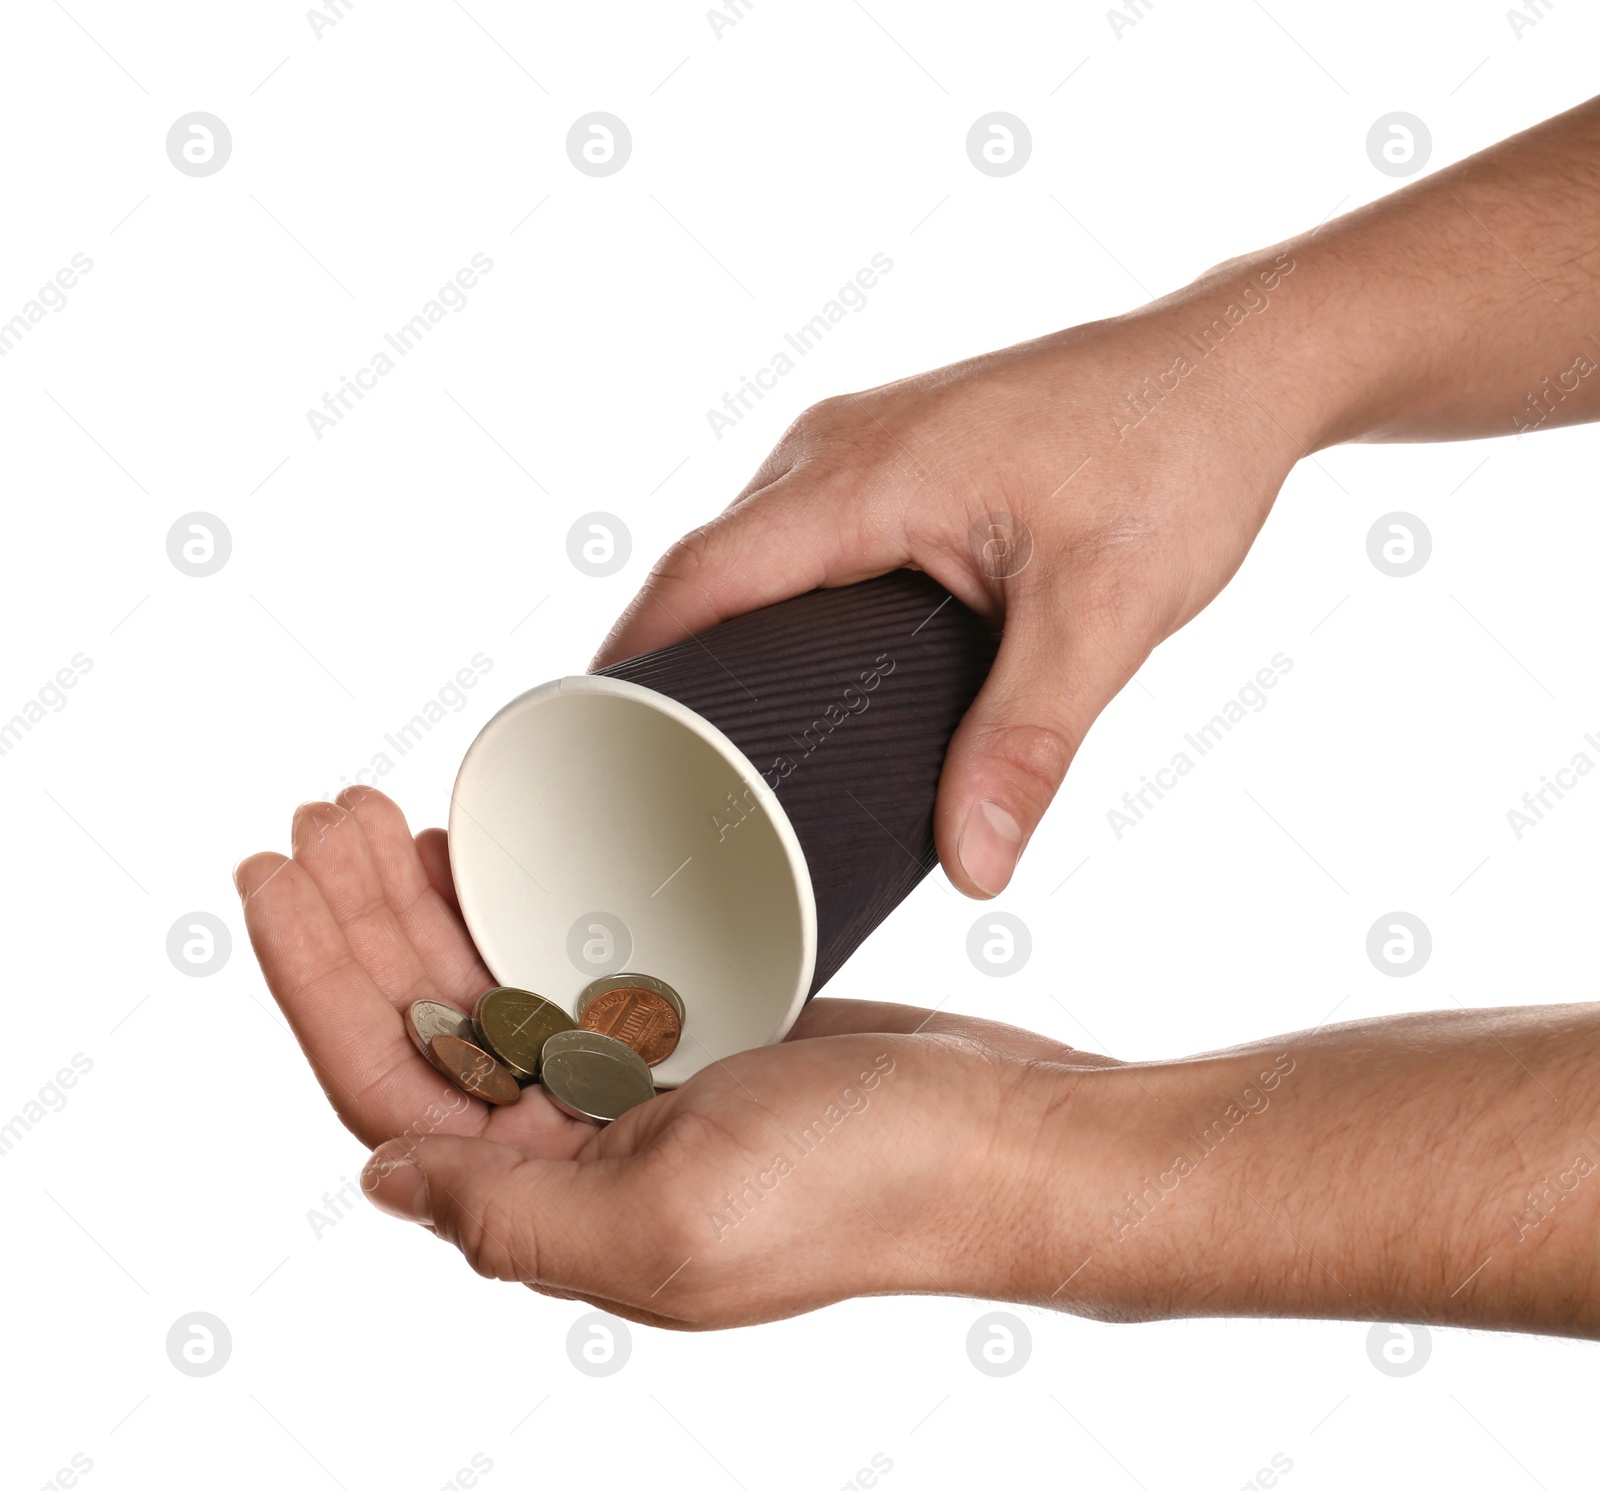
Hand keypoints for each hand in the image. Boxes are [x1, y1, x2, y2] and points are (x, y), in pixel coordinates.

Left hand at [234, 786, 1123, 1327]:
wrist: (1013, 1137)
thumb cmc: (869, 1188)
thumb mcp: (673, 1227)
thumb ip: (514, 1218)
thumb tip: (381, 1178)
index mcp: (557, 1201)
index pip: (390, 1082)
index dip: (314, 979)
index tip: (272, 872)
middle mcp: (582, 1146)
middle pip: (429, 1018)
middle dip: (357, 915)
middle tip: (323, 811)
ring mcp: (640, 1080)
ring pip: (495, 979)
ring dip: (427, 897)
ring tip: (383, 809)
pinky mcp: (699, 1021)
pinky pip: (577, 954)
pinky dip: (525, 899)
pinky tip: (494, 846)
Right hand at [593, 262, 1314, 896]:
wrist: (1238, 365)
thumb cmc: (1175, 454)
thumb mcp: (1106, 613)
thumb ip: (1031, 741)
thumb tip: (977, 866)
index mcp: (862, 475)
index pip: (700, 577)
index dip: (634, 664)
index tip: (592, 744)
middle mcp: (839, 447)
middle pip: (708, 567)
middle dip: (669, 664)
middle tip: (651, 772)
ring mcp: (865, 444)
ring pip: (752, 550)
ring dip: (722, 633)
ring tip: (709, 738)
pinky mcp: (898, 458)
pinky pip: (798, 535)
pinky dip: (775, 603)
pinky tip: (795, 668)